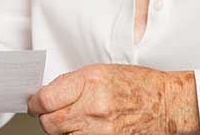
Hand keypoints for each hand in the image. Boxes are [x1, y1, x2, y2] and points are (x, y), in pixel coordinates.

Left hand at [28, 64, 199, 134]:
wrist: (166, 104)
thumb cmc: (138, 85)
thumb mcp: (102, 71)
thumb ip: (72, 83)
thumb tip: (48, 94)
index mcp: (90, 82)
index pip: (46, 99)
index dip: (35, 102)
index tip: (34, 102)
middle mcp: (94, 107)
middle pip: (49, 122)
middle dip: (45, 117)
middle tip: (47, 113)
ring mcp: (100, 130)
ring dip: (61, 129)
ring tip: (71, 120)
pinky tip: (81, 129)